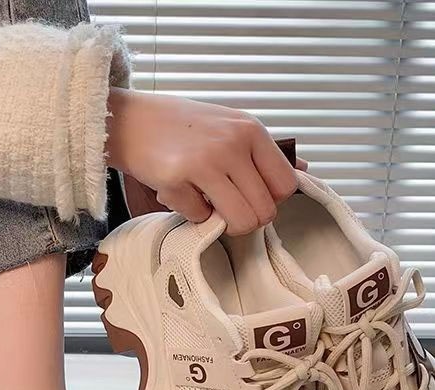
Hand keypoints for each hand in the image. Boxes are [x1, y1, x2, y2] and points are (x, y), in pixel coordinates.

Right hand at [106, 88, 306, 235]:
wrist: (129, 121)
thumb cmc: (182, 127)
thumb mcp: (230, 126)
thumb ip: (264, 152)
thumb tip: (305, 171)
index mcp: (251, 131)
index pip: (286, 186)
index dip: (270, 200)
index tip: (250, 195)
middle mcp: (232, 144)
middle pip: (265, 211)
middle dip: (247, 218)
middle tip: (225, 206)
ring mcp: (205, 162)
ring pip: (240, 222)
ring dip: (224, 223)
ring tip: (207, 204)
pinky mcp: (177, 181)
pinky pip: (200, 219)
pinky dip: (190, 213)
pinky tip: (179, 192)